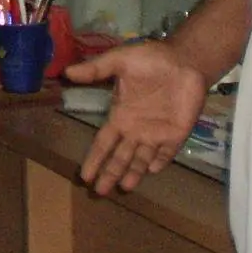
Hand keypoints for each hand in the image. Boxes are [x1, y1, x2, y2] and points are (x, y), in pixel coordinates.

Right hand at [64, 41, 208, 196]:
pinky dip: (160, 161)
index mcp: (121, 116)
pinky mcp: (176, 134)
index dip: (94, 159)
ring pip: (141, 159)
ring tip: (124, 188)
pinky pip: (167, 152)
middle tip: (99, 193)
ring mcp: (157, 133)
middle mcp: (136, 129)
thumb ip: (96, 69)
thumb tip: (67, 72)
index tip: (84, 176)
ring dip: (133, 173)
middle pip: (120, 157)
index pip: (103, 143)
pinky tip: (151, 170)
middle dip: (110, 173)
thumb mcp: (119, 60)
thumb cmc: (150, 59)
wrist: (184, 60)